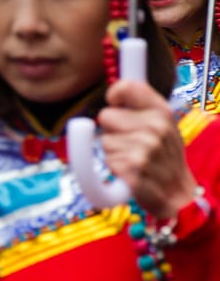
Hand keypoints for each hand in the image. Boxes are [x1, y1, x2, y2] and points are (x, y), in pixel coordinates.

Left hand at [97, 79, 197, 219]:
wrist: (177, 193)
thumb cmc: (163, 156)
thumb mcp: (162, 125)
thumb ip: (140, 107)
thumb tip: (113, 90)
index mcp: (162, 111)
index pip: (127, 86)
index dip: (114, 95)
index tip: (116, 104)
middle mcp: (155, 126)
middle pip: (105, 116)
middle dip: (112, 131)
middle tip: (131, 144)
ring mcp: (145, 147)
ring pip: (104, 141)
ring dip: (113, 152)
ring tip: (134, 159)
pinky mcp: (133, 167)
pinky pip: (107, 160)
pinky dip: (114, 168)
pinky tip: (131, 172)